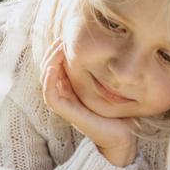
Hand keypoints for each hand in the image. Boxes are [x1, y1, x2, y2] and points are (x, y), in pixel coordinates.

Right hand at [41, 39, 136, 166]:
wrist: (123, 135)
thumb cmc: (119, 111)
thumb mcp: (111, 85)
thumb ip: (105, 70)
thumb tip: (112, 47)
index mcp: (73, 87)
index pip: (57, 64)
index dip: (58, 49)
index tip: (67, 35)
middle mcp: (66, 94)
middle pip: (49, 68)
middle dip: (53, 51)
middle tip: (62, 37)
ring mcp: (64, 103)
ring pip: (46, 79)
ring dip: (49, 61)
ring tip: (58, 47)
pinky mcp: (66, 112)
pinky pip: (50, 95)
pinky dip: (49, 80)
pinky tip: (54, 67)